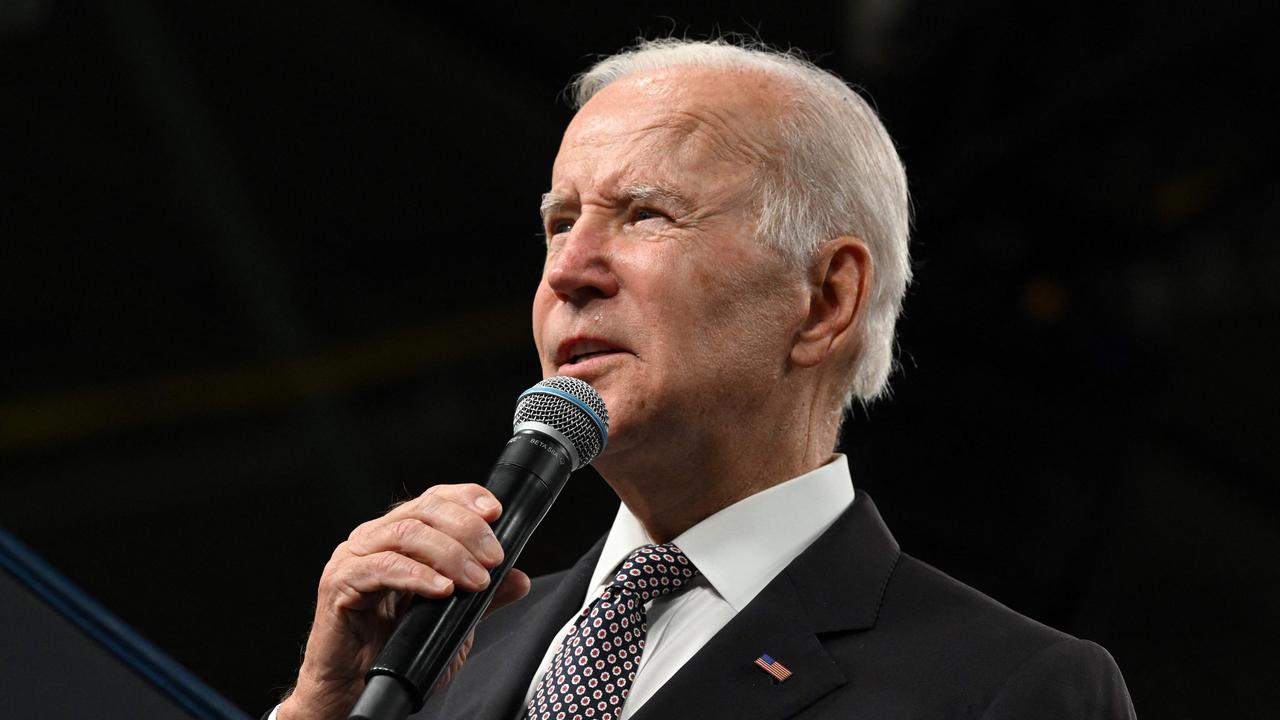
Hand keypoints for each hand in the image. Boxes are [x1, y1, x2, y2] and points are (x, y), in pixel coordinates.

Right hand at [278, 483, 531, 719]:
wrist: (352, 687)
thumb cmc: (393, 649)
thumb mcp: (449, 621)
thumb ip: (481, 598)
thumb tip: (519, 579)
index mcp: (399, 536)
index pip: (434, 499)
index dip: (466, 497)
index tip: (496, 512)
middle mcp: (374, 538)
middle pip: (423, 510)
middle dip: (467, 529)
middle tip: (494, 558)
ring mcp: (354, 557)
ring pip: (406, 533)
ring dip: (449, 554)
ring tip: (476, 580)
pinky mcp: (339, 582)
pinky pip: (381, 567)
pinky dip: (417, 575)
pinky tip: (442, 590)